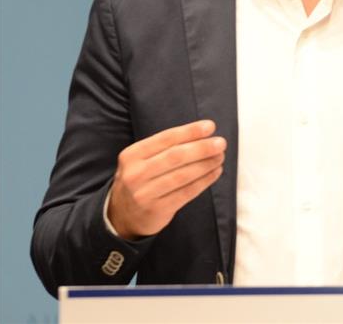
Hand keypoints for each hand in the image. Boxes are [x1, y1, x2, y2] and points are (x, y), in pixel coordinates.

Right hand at [107, 119, 225, 240]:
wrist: (121, 215)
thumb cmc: (141, 179)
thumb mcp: (142, 160)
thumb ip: (166, 147)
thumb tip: (204, 133)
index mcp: (132, 155)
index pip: (165, 138)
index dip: (190, 131)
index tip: (210, 127)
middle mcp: (135, 174)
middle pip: (175, 157)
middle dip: (202, 148)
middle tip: (221, 143)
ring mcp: (144, 194)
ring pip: (182, 175)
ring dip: (206, 164)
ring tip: (220, 157)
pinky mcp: (156, 210)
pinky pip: (186, 192)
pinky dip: (204, 181)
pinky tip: (215, 172)